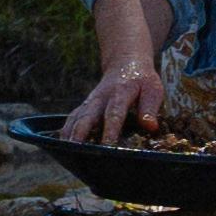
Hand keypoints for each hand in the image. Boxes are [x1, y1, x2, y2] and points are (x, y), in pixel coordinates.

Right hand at [60, 61, 177, 144]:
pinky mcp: (84, 106)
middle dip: (80, 133)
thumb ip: (150, 108)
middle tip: (76, 150)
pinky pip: (72, 118)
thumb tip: (150, 126)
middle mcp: (101, 98)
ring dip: (70, 134)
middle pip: (87, 116)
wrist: (125, 63)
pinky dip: (66, 130)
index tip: (108, 145)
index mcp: (120, 93)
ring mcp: (90, 102)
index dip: (110, 130)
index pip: (114, 113)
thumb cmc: (142, 80)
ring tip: (66, 151)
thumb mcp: (152, 89)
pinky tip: (62, 145)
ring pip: (76, 118)